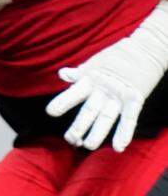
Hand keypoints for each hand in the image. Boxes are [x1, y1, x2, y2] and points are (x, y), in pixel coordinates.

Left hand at [46, 12, 167, 151]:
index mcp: (90, 78)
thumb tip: (62, 74)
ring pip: (106, 118)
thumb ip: (79, 73)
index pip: (74, 93)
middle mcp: (103, 88)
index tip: (50, 112)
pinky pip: (129, 119)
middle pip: (89, 110)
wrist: (145, 49)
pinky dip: (124, 133)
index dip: (62, 102)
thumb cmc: (116, 57)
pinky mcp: (136, 98)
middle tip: (69, 139)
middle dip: (79, 126)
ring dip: (97, 134)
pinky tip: (118, 147)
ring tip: (87, 146)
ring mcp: (120, 94)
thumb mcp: (94, 63)